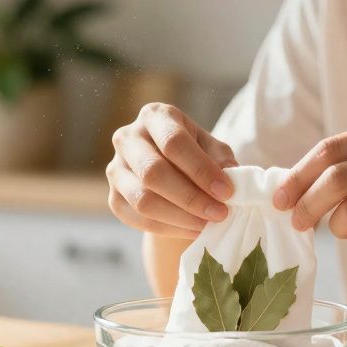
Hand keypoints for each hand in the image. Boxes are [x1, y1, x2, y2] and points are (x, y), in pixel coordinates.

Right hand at [107, 103, 238, 238]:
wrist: (172, 171)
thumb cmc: (196, 154)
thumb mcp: (213, 149)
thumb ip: (223, 162)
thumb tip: (232, 182)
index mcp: (154, 116)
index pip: (174, 142)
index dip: (201, 169)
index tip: (226, 192)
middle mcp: (127, 138)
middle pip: (153, 172)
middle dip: (191, 198)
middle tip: (220, 214)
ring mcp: (116, 169)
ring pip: (143, 200)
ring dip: (180, 217)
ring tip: (208, 225)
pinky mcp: (113, 198)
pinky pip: (138, 219)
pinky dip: (169, 229)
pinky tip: (193, 230)